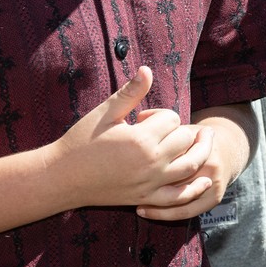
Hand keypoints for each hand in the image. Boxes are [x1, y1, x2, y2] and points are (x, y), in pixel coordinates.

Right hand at [48, 67, 215, 212]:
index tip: (140, 119)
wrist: (60, 178)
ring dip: (200, 153)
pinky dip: (194, 190)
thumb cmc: (80, 142)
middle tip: (159, 131)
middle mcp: (151, 163)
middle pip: (185, 140)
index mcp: (141, 140)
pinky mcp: (146, 198)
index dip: (160, 115)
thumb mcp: (104, 113)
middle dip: (178, 130)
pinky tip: (205, 181)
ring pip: (191, 166)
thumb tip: (147, 69)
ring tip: (202, 142)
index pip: (172, 119)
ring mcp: (150, 183)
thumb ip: (130, 92)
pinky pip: (179, 197)